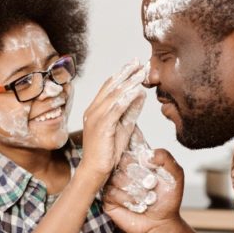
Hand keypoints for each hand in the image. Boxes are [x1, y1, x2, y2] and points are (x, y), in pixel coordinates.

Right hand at [79, 63, 147, 181]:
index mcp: (95, 109)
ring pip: (114, 95)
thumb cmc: (108, 152)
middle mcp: (92, 110)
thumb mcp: (122, 127)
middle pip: (110, 86)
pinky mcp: (101, 126)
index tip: (133, 64)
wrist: (95, 171)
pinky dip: (126, 98)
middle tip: (138, 61)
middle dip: (125, 72)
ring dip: (129, 82)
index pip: (108, 87)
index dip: (121, 74)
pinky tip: (137, 90)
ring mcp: (95, 118)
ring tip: (141, 73)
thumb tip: (140, 94)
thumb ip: (130, 111)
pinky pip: (115, 109)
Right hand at [104, 147, 184, 232]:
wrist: (160, 222)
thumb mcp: (175, 175)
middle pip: (124, 161)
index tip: (152, 170)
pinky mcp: (108, 197)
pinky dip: (128, 200)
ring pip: (118, 177)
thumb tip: (147, 154)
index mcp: (137, 159)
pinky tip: (137, 205)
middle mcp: (123, 168)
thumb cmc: (166, 198)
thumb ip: (165, 158)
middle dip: (141, 176)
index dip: (142, 159)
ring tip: (146, 198)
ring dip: (136, 190)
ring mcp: (114, 182)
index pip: (132, 147)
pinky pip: (113, 192)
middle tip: (151, 185)